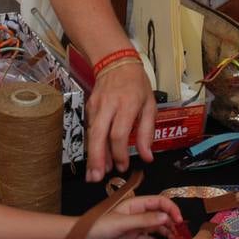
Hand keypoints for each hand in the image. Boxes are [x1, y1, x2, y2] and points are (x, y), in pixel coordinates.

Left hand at [80, 195, 181, 238]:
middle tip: (180, 233)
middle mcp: (137, 214)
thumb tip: (166, 218)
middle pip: (159, 215)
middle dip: (171, 222)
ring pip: (156, 228)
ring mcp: (134, 227)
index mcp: (135, 204)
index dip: (171, 209)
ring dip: (166, 233)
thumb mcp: (122, 223)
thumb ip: (145, 220)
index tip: (179, 220)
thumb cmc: (98, 226)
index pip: (158, 201)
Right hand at [84, 62, 155, 182]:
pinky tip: (96, 158)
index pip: (118, 133)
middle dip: (97, 158)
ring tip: (94, 174)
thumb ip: (147, 132)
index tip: (122, 167)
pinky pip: (90, 129)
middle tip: (96, 177)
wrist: (115, 61)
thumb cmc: (136, 84)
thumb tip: (147, 156)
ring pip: (91, 133)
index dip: (119, 153)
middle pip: (99, 134)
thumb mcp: (149, 105)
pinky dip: (92, 145)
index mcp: (127, 104)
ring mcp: (96, 106)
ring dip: (92, 155)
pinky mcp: (89, 107)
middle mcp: (109, 105)